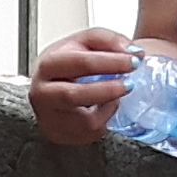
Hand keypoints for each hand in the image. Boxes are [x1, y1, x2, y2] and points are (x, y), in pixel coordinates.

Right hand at [31, 30, 140, 145]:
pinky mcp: (61, 135)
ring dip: (108, 107)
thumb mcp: (84, 44)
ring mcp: (50, 118)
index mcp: (48, 65)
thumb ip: (108, 40)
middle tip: (130, 84)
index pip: (80, 63)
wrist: (52, 88)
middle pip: (74, 95)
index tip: (134, 61)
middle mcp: (43, 93)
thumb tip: (134, 52)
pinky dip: (105, 119)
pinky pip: (91, 133)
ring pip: (86, 120)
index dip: (111, 61)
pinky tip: (104, 108)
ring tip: (115, 95)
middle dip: (107, 90)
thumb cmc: (68, 66)